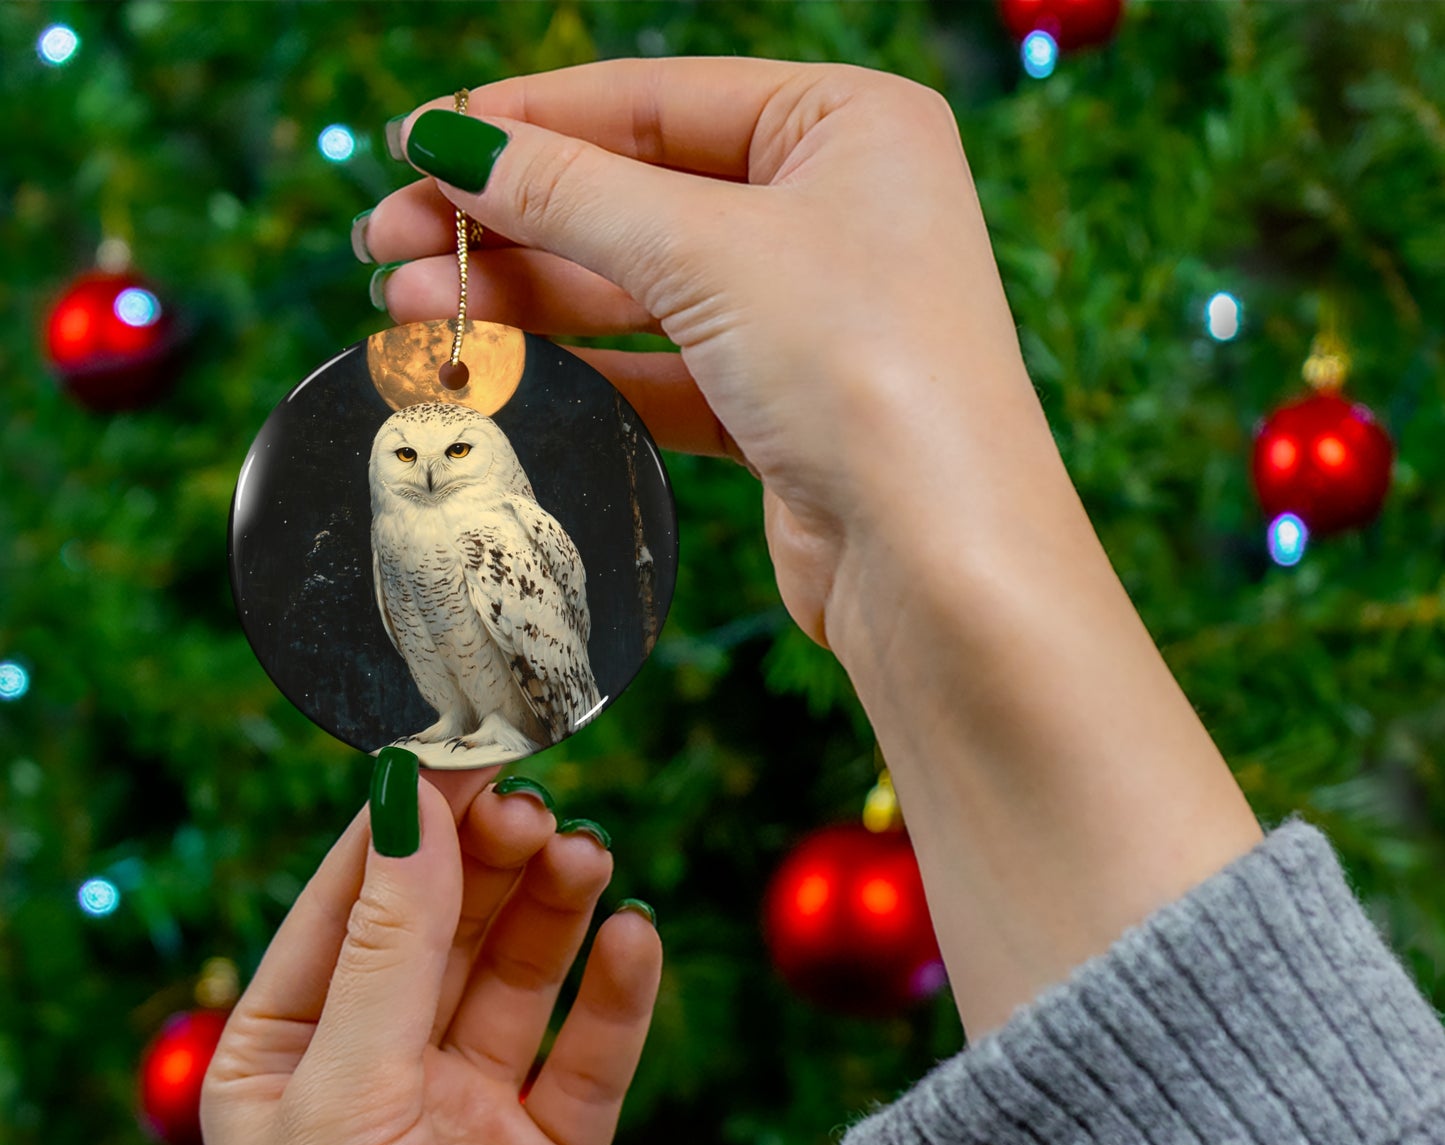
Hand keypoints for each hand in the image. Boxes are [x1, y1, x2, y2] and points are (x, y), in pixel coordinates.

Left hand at [202, 767, 660, 1144]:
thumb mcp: (346, 1095)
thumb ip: (391, 944)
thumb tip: (409, 794)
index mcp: (289, 1052)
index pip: (354, 899)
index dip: (411, 820)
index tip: (469, 743)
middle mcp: (380, 1072)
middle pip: (446, 926)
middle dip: (490, 861)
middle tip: (538, 808)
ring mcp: (468, 1113)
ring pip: (521, 977)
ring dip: (555, 911)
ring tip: (588, 858)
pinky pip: (591, 1055)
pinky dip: (617, 994)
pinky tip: (635, 940)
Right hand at [362, 57, 1053, 658]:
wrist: (939, 562)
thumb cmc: (864, 370)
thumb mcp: (708, 251)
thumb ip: (572, 193)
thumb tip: (452, 142)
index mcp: (848, 125)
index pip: (656, 100)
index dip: (528, 121)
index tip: (417, 142)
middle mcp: (835, 211)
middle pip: (637, 196)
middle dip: (508, 220)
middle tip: (386, 242)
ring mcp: (809, 315)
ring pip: (640, 290)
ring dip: (525, 299)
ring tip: (407, 308)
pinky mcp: (783, 409)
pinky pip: (661, 371)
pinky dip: (581, 370)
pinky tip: (494, 368)